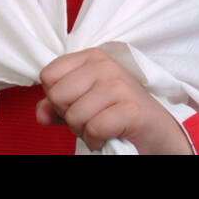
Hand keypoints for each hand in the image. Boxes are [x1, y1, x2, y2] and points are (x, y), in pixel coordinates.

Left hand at [36, 47, 193, 154]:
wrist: (158, 132)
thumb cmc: (117, 116)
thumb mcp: (82, 106)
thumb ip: (57, 107)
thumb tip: (40, 113)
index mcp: (91, 57)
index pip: (49, 75)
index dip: (56, 97)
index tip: (77, 103)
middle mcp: (105, 65)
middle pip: (58, 95)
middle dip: (69, 116)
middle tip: (91, 118)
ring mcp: (119, 85)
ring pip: (74, 114)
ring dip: (84, 131)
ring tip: (102, 127)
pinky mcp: (130, 108)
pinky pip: (94, 128)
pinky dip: (96, 140)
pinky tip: (108, 137)